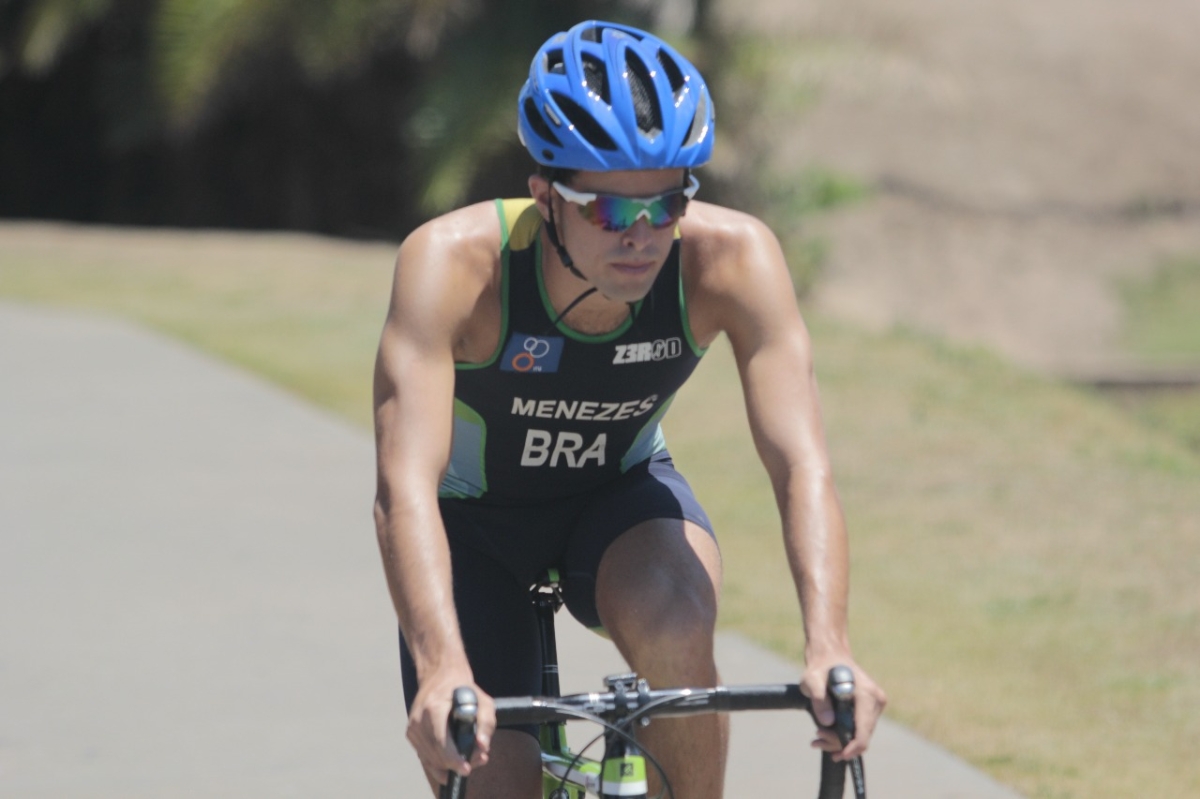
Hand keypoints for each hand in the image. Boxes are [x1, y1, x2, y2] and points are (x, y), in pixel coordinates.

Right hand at [406, 669, 495, 785]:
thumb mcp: (483, 700)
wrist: (439, 675)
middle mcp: (419, 719)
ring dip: (449, 766)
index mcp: (433, 709)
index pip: (441, 742)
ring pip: (430, 760)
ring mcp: (412, 727)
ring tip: (469, 759)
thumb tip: (482, 746)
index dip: (454, 760)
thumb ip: (486, 723)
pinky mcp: (411, 734)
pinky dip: (439, 761)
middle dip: (456, 764)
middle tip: (477, 760)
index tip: (466, 769)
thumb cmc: (462, 689)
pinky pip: (425, 756)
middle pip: (436, 755)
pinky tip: (455, 758)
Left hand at [801, 655, 886, 761]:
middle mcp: (876, 700)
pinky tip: (824, 733)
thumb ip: (819, 699)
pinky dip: (843, 733)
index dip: (853, 747)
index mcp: (867, 694)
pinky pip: (858, 728)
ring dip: (839, 740)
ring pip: (860, 734)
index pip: (865, 730)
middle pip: (862, 735)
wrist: (829, 656)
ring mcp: (875, 705)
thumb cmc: (820, 666)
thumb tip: (828, 722)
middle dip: (839, 743)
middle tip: (816, 740)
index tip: (839, 755)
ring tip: (817, 738)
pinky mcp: (869, 708)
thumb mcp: (812, 680)